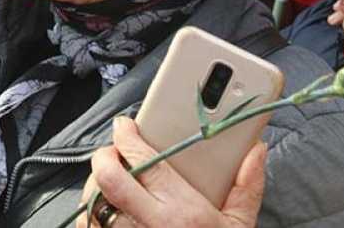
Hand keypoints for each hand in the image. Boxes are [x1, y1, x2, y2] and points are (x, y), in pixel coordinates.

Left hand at [77, 117, 266, 227]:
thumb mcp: (239, 226)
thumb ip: (246, 187)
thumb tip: (255, 150)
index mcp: (181, 212)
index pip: (143, 162)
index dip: (126, 136)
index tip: (125, 126)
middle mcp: (148, 226)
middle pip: (107, 178)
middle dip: (103, 157)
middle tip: (112, 151)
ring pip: (92, 202)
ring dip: (95, 186)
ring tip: (109, 180)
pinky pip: (88, 225)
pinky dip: (91, 213)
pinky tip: (105, 209)